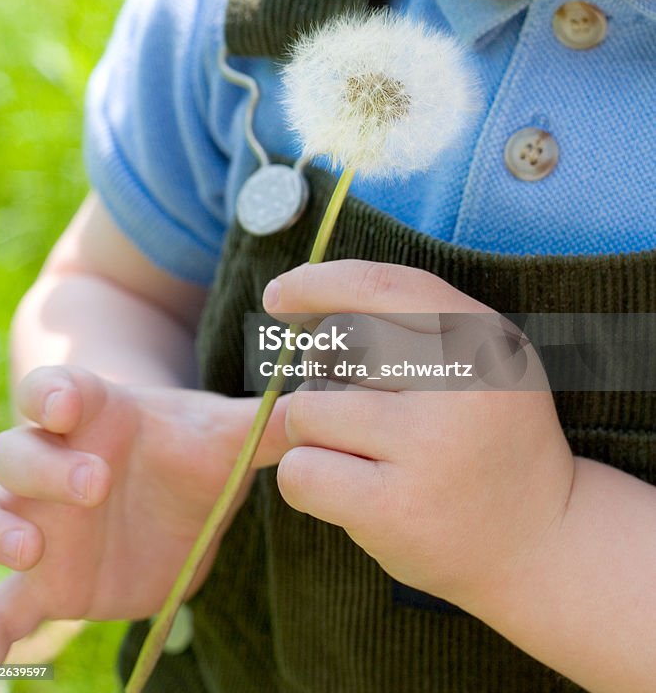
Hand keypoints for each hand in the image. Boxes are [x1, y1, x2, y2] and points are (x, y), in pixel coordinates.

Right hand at [0, 366, 289, 690]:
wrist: (178, 502)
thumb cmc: (195, 451)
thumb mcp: (232, 437)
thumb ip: (272, 423)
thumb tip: (329, 405)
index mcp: (97, 415)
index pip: (54, 390)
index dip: (53, 393)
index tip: (69, 406)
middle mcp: (56, 464)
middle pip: (17, 452)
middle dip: (46, 466)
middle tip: (97, 486)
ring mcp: (41, 522)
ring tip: (28, 549)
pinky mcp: (42, 584)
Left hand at [264, 260, 574, 613]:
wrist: (545, 542)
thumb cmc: (490, 439)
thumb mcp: (477, 361)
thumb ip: (406, 324)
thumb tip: (296, 302)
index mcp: (480, 337)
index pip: (378, 287)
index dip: (316, 283)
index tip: (279, 296)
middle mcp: (459, 385)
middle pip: (333, 348)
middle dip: (322, 373)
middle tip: (355, 407)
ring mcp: (428, 448)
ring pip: (307, 410)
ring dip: (313, 432)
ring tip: (359, 453)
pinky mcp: (395, 510)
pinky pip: (300, 471)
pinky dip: (305, 479)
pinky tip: (346, 491)